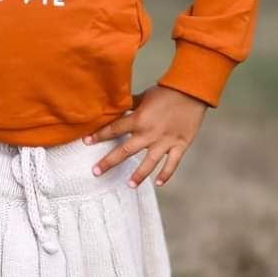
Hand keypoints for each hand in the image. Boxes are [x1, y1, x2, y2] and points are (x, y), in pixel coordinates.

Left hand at [84, 84, 208, 187]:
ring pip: (149, 162)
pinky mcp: (180, 145)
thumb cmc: (166, 92)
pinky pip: (172, 163)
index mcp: (138, 119)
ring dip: (138, 175)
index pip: (114, 129)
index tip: (86, 142)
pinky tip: (158, 183)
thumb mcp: (144, 96)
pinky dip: (166, 174)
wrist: (191, 91)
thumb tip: (115, 107)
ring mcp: (165, 141)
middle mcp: (149, 132)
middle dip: (109, 162)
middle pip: (125, 150)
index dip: (99, 135)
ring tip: (129, 185)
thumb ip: (131, 105)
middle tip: (96, 172)